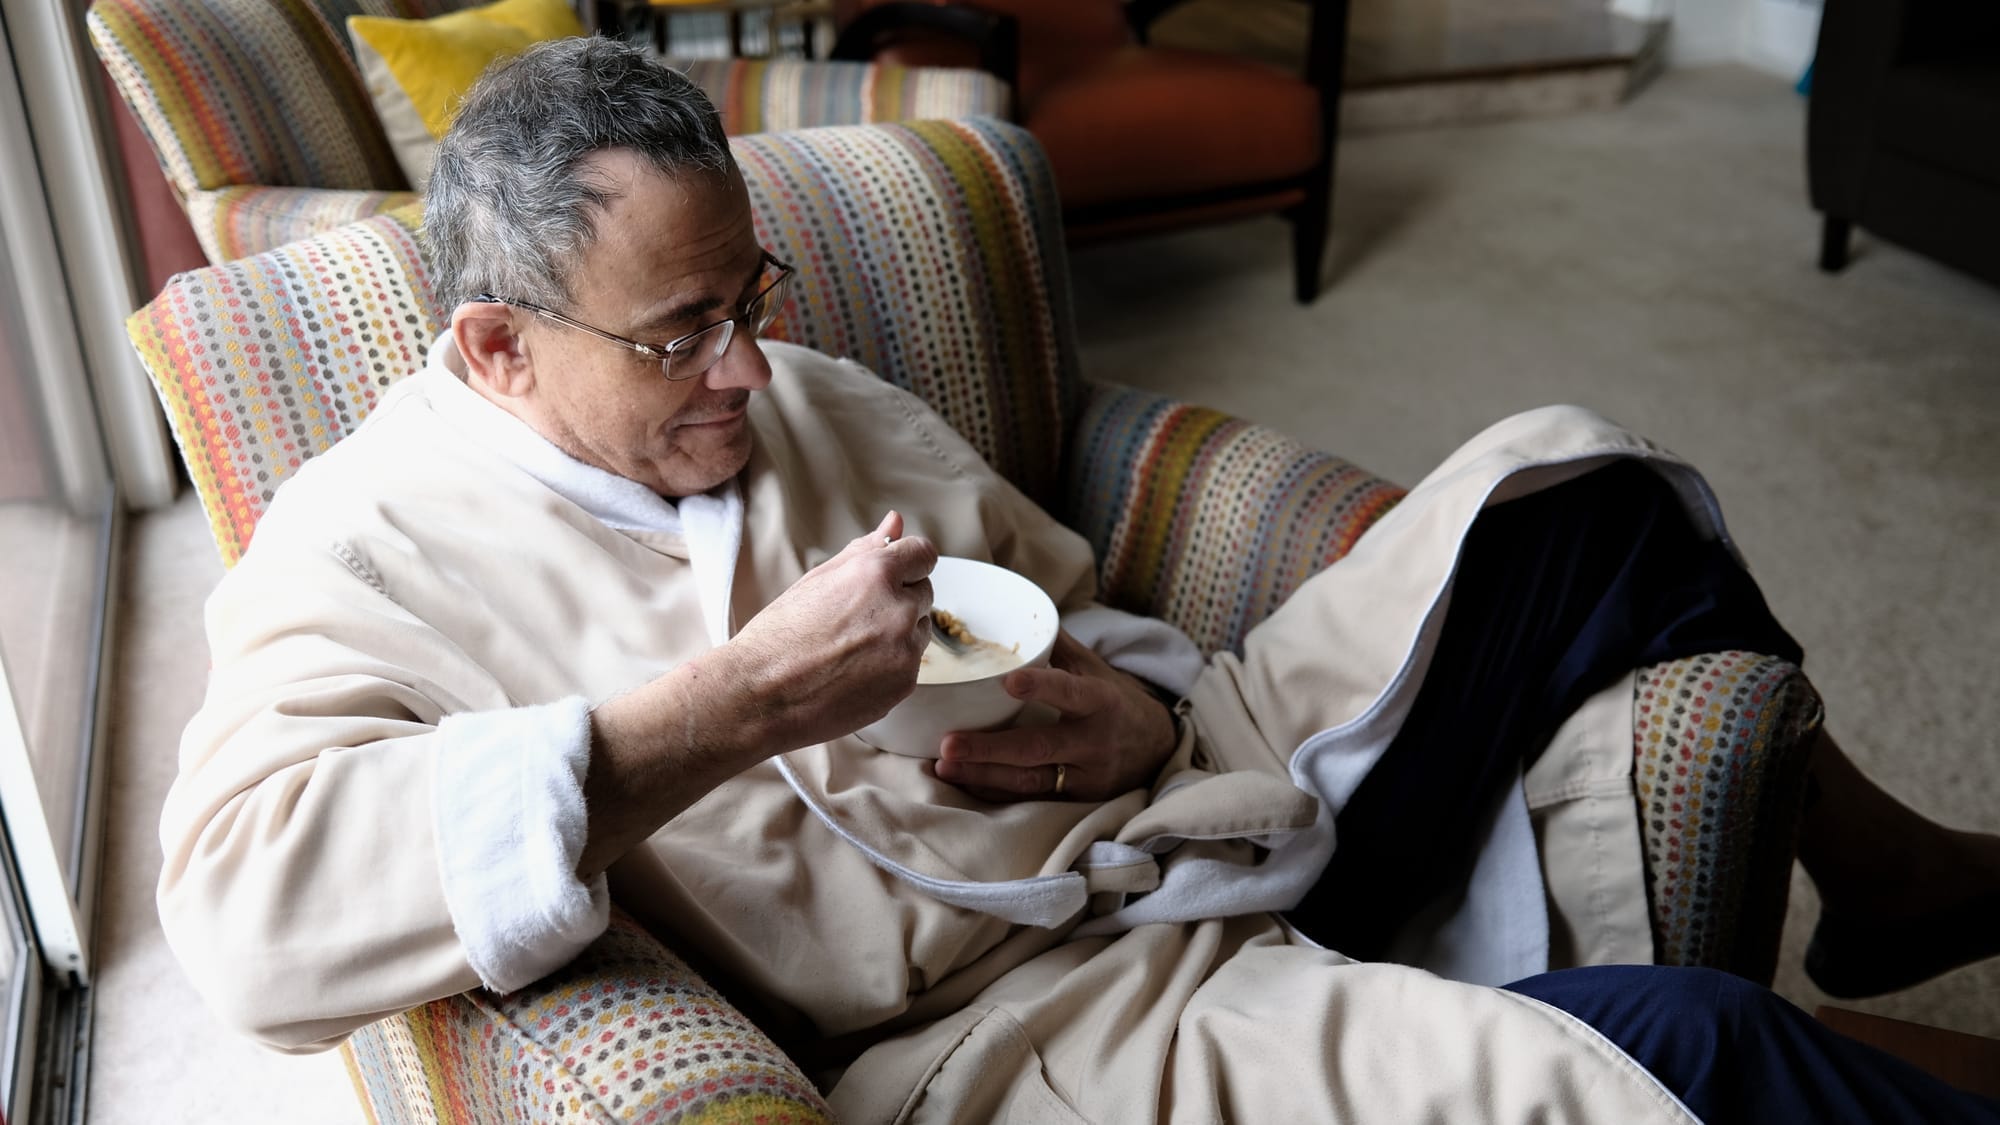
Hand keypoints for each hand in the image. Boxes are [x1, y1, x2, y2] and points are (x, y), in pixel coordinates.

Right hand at [726, 511, 937, 750]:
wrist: (762, 695)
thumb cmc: (780, 636)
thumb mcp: (818, 579)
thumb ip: (865, 549)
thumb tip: (895, 523)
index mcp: (876, 574)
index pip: (924, 554)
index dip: (908, 563)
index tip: (897, 573)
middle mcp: (898, 609)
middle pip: (924, 592)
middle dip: (900, 598)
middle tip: (857, 617)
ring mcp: (905, 650)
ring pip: (921, 630)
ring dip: (900, 632)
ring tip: (853, 646)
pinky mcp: (905, 684)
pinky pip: (911, 664)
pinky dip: (892, 665)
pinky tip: (854, 670)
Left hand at [933, 630, 1178, 801]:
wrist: (1157, 749)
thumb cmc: (1115, 701)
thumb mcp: (1096, 669)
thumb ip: (1059, 645)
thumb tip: (1019, 608)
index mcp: (1100, 701)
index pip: (1070, 693)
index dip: (1042, 687)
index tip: (1008, 681)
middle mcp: (1093, 741)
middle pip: (1038, 748)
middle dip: (990, 749)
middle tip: (948, 744)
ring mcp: (1084, 775)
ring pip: (1029, 780)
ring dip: (983, 774)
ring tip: (943, 765)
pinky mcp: (1076, 799)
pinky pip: (1031, 797)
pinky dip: (994, 790)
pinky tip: (963, 781)